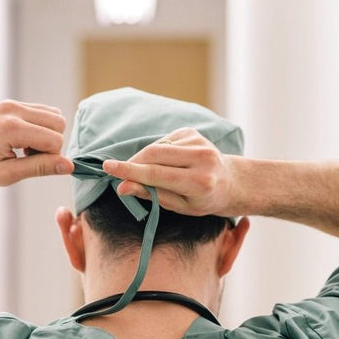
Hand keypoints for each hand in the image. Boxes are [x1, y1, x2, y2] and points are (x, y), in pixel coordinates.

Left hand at [0, 100, 73, 188]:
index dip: (51, 159)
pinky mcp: (7, 104)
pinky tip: (19, 143)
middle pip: (58, 123)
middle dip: (51, 144)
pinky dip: (37, 127)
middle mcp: (13, 110)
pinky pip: (39, 112)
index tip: (30, 167)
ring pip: (52, 115)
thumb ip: (39, 168)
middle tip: (28, 158)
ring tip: (23, 151)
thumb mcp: (4, 175)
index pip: (55, 140)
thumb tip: (68, 166)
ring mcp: (10, 104)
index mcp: (11, 128)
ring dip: (45, 135)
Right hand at [101, 128, 240, 216]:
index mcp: (199, 182)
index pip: (156, 174)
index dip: (130, 171)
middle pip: (153, 155)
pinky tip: (166, 162)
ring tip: (148, 172)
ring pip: (156, 146)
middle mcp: (202, 158)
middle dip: (133, 163)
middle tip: (120, 173)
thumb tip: (123, 187)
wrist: (230, 182)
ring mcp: (198, 141)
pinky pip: (163, 141)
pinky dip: (156, 152)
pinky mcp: (192, 132)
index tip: (108, 168)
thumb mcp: (179, 206)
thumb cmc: (202, 200)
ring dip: (143, 158)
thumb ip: (152, 195)